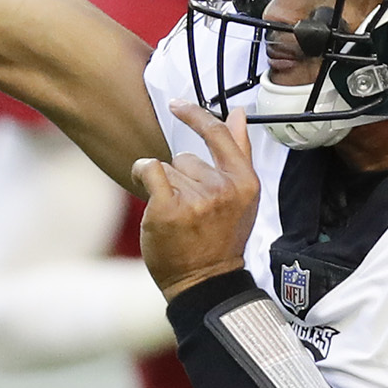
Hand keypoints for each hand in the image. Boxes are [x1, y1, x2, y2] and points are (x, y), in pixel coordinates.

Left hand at [134, 102, 260, 300]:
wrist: (204, 282)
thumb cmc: (220, 239)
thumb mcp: (242, 197)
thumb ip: (238, 151)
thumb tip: (237, 113)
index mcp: (244, 183)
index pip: (219, 134)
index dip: (195, 115)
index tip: (177, 105)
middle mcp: (223, 189)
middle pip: (186, 157)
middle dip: (182, 178)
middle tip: (191, 210)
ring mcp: (196, 199)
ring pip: (167, 169)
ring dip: (166, 187)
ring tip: (178, 216)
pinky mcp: (169, 208)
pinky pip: (150, 169)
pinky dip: (142, 174)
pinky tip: (147, 190)